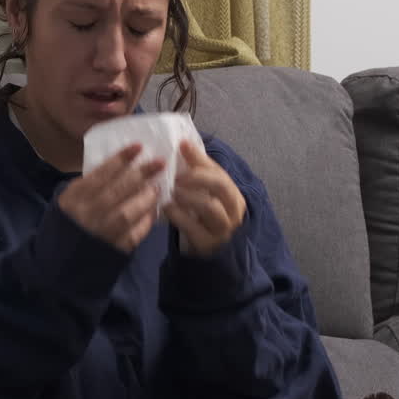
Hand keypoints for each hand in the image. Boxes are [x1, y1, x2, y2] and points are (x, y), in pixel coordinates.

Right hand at [59, 144, 164, 252]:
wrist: (60, 263)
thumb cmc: (68, 223)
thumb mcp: (69, 200)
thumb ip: (90, 185)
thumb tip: (120, 167)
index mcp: (73, 198)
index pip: (100, 174)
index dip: (120, 159)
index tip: (138, 147)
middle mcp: (86, 214)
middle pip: (117, 190)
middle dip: (141, 174)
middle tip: (159, 163)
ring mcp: (100, 233)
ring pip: (127, 212)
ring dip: (145, 198)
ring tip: (156, 187)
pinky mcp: (112, 250)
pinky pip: (133, 234)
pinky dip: (145, 221)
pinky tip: (153, 211)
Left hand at [164, 140, 246, 256]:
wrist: (211, 255)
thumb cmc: (204, 219)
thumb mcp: (205, 196)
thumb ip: (198, 173)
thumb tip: (183, 144)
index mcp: (232, 194)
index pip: (219, 171)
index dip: (200, 158)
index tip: (182, 145)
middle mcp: (232, 210)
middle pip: (220, 186)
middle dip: (197, 176)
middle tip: (177, 175)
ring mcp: (222, 229)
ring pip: (210, 207)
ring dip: (188, 195)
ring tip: (171, 190)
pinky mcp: (208, 244)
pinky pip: (193, 227)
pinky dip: (178, 215)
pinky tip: (166, 208)